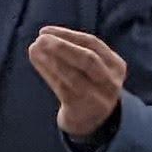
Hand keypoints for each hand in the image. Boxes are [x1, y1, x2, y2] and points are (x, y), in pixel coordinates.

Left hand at [26, 26, 126, 140]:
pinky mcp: (81, 109)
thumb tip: (45, 35)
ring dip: (50, 59)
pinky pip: (62, 88)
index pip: (93, 44)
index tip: (45, 30)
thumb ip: (77, 52)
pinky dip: (47, 72)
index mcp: (116, 66)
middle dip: (63, 47)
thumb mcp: (94, 69)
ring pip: (72, 75)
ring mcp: (97, 97)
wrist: (92, 121)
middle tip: (41, 38)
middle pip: (88, 59)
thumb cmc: (88, 85)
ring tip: (34, 48)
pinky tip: (37, 61)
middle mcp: (110, 82)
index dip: (68, 35)